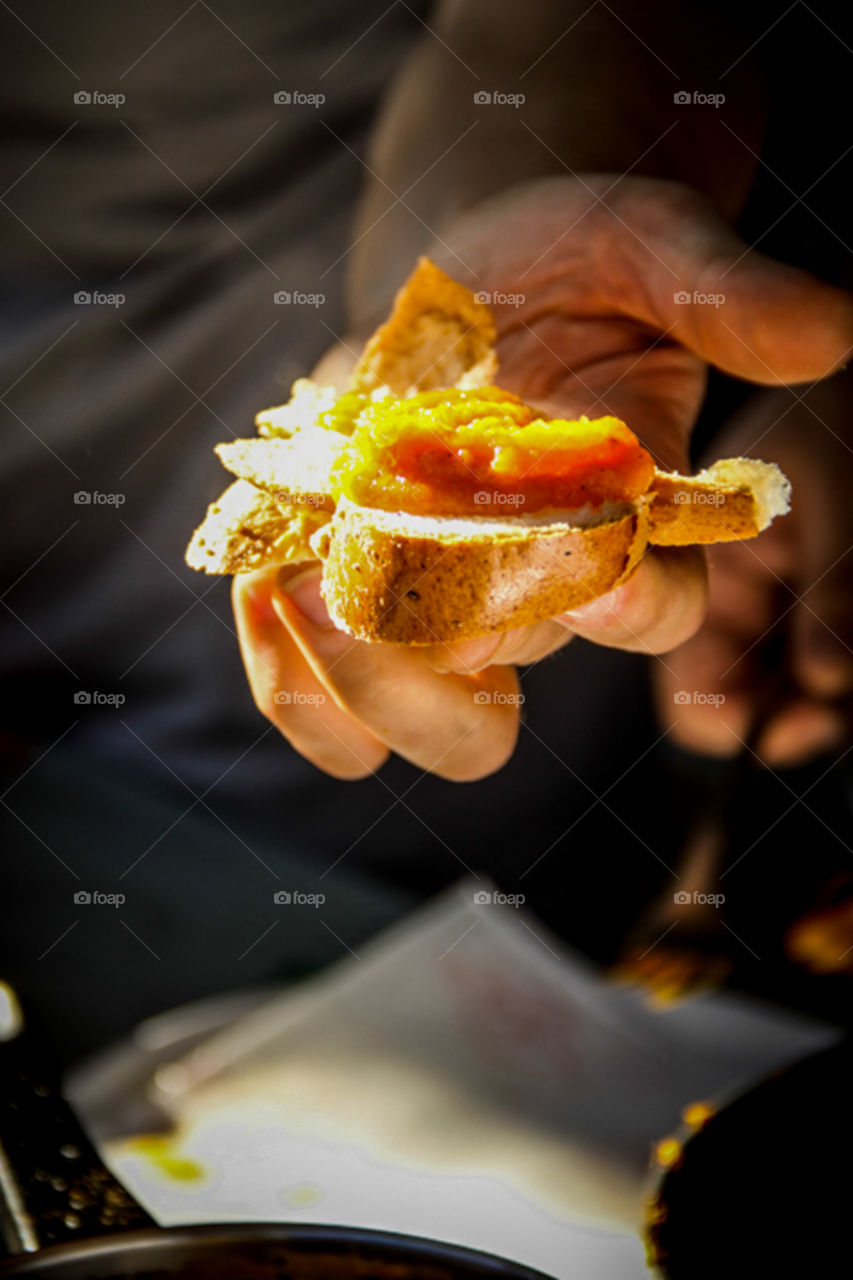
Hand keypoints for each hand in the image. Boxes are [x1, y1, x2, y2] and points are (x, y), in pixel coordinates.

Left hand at [234, 176, 852, 777]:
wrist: (472, 273)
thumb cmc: (573, 258)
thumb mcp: (645, 243)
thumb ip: (723, 286)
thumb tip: (829, 326)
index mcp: (613, 534)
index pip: (644, 613)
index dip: (632, 608)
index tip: (601, 571)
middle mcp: (519, 594)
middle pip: (485, 724)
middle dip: (421, 702)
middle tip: (360, 611)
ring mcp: (423, 604)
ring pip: (387, 726)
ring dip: (334, 688)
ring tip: (296, 590)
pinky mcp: (342, 589)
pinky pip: (303, 687)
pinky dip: (277, 664)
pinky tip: (266, 582)